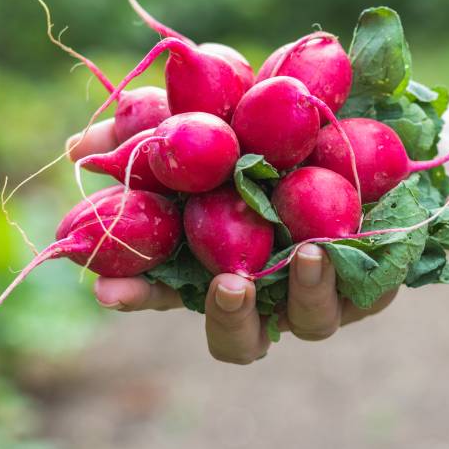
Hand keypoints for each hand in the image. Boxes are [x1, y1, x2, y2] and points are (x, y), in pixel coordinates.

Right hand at [69, 121, 396, 363]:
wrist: (362, 117)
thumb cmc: (272, 122)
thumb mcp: (211, 113)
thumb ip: (149, 132)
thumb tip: (76, 147)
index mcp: (217, 258)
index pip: (169, 293)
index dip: (139, 295)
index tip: (109, 290)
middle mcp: (268, 285)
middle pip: (236, 335)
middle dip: (228, 317)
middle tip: (227, 285)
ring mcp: (319, 290)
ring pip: (307, 322)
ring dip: (304, 293)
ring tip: (304, 254)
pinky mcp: (372, 283)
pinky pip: (360, 296)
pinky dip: (341, 277)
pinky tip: (329, 247)